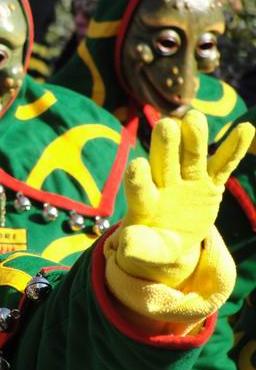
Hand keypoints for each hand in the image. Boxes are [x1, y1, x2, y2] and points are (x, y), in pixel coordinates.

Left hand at [115, 110, 252, 286]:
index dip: (138, 178)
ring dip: (194, 137)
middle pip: (164, 162)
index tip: (137, 164)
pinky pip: (222, 166)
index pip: (139, 188)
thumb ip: (138, 247)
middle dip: (166, 145)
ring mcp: (188, 182)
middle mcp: (164, 185)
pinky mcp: (209, 184)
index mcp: (144, 203)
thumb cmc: (152, 245)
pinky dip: (233, 150)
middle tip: (166, 125)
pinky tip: (246, 128)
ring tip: (195, 117)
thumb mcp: (145, 251)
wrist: (170, 239)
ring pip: (191, 157)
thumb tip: (125, 246)